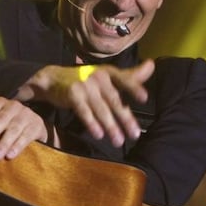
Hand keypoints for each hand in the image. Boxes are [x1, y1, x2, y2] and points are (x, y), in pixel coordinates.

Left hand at [0, 96, 49, 160]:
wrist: (35, 129)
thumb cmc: (8, 129)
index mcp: (1, 103)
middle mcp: (14, 106)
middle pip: (1, 118)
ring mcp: (27, 115)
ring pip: (14, 128)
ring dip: (3, 143)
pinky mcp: (37, 125)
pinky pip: (26, 136)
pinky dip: (17, 146)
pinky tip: (9, 156)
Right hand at [16, 58, 154, 147]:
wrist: (54, 78)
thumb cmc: (86, 79)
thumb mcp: (107, 76)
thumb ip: (130, 76)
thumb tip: (151, 65)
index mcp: (109, 72)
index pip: (124, 79)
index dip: (134, 88)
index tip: (144, 98)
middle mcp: (98, 76)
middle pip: (114, 100)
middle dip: (125, 119)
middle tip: (134, 135)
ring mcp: (85, 85)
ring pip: (101, 109)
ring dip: (110, 126)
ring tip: (118, 141)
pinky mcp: (72, 94)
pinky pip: (84, 112)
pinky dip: (91, 123)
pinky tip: (98, 134)